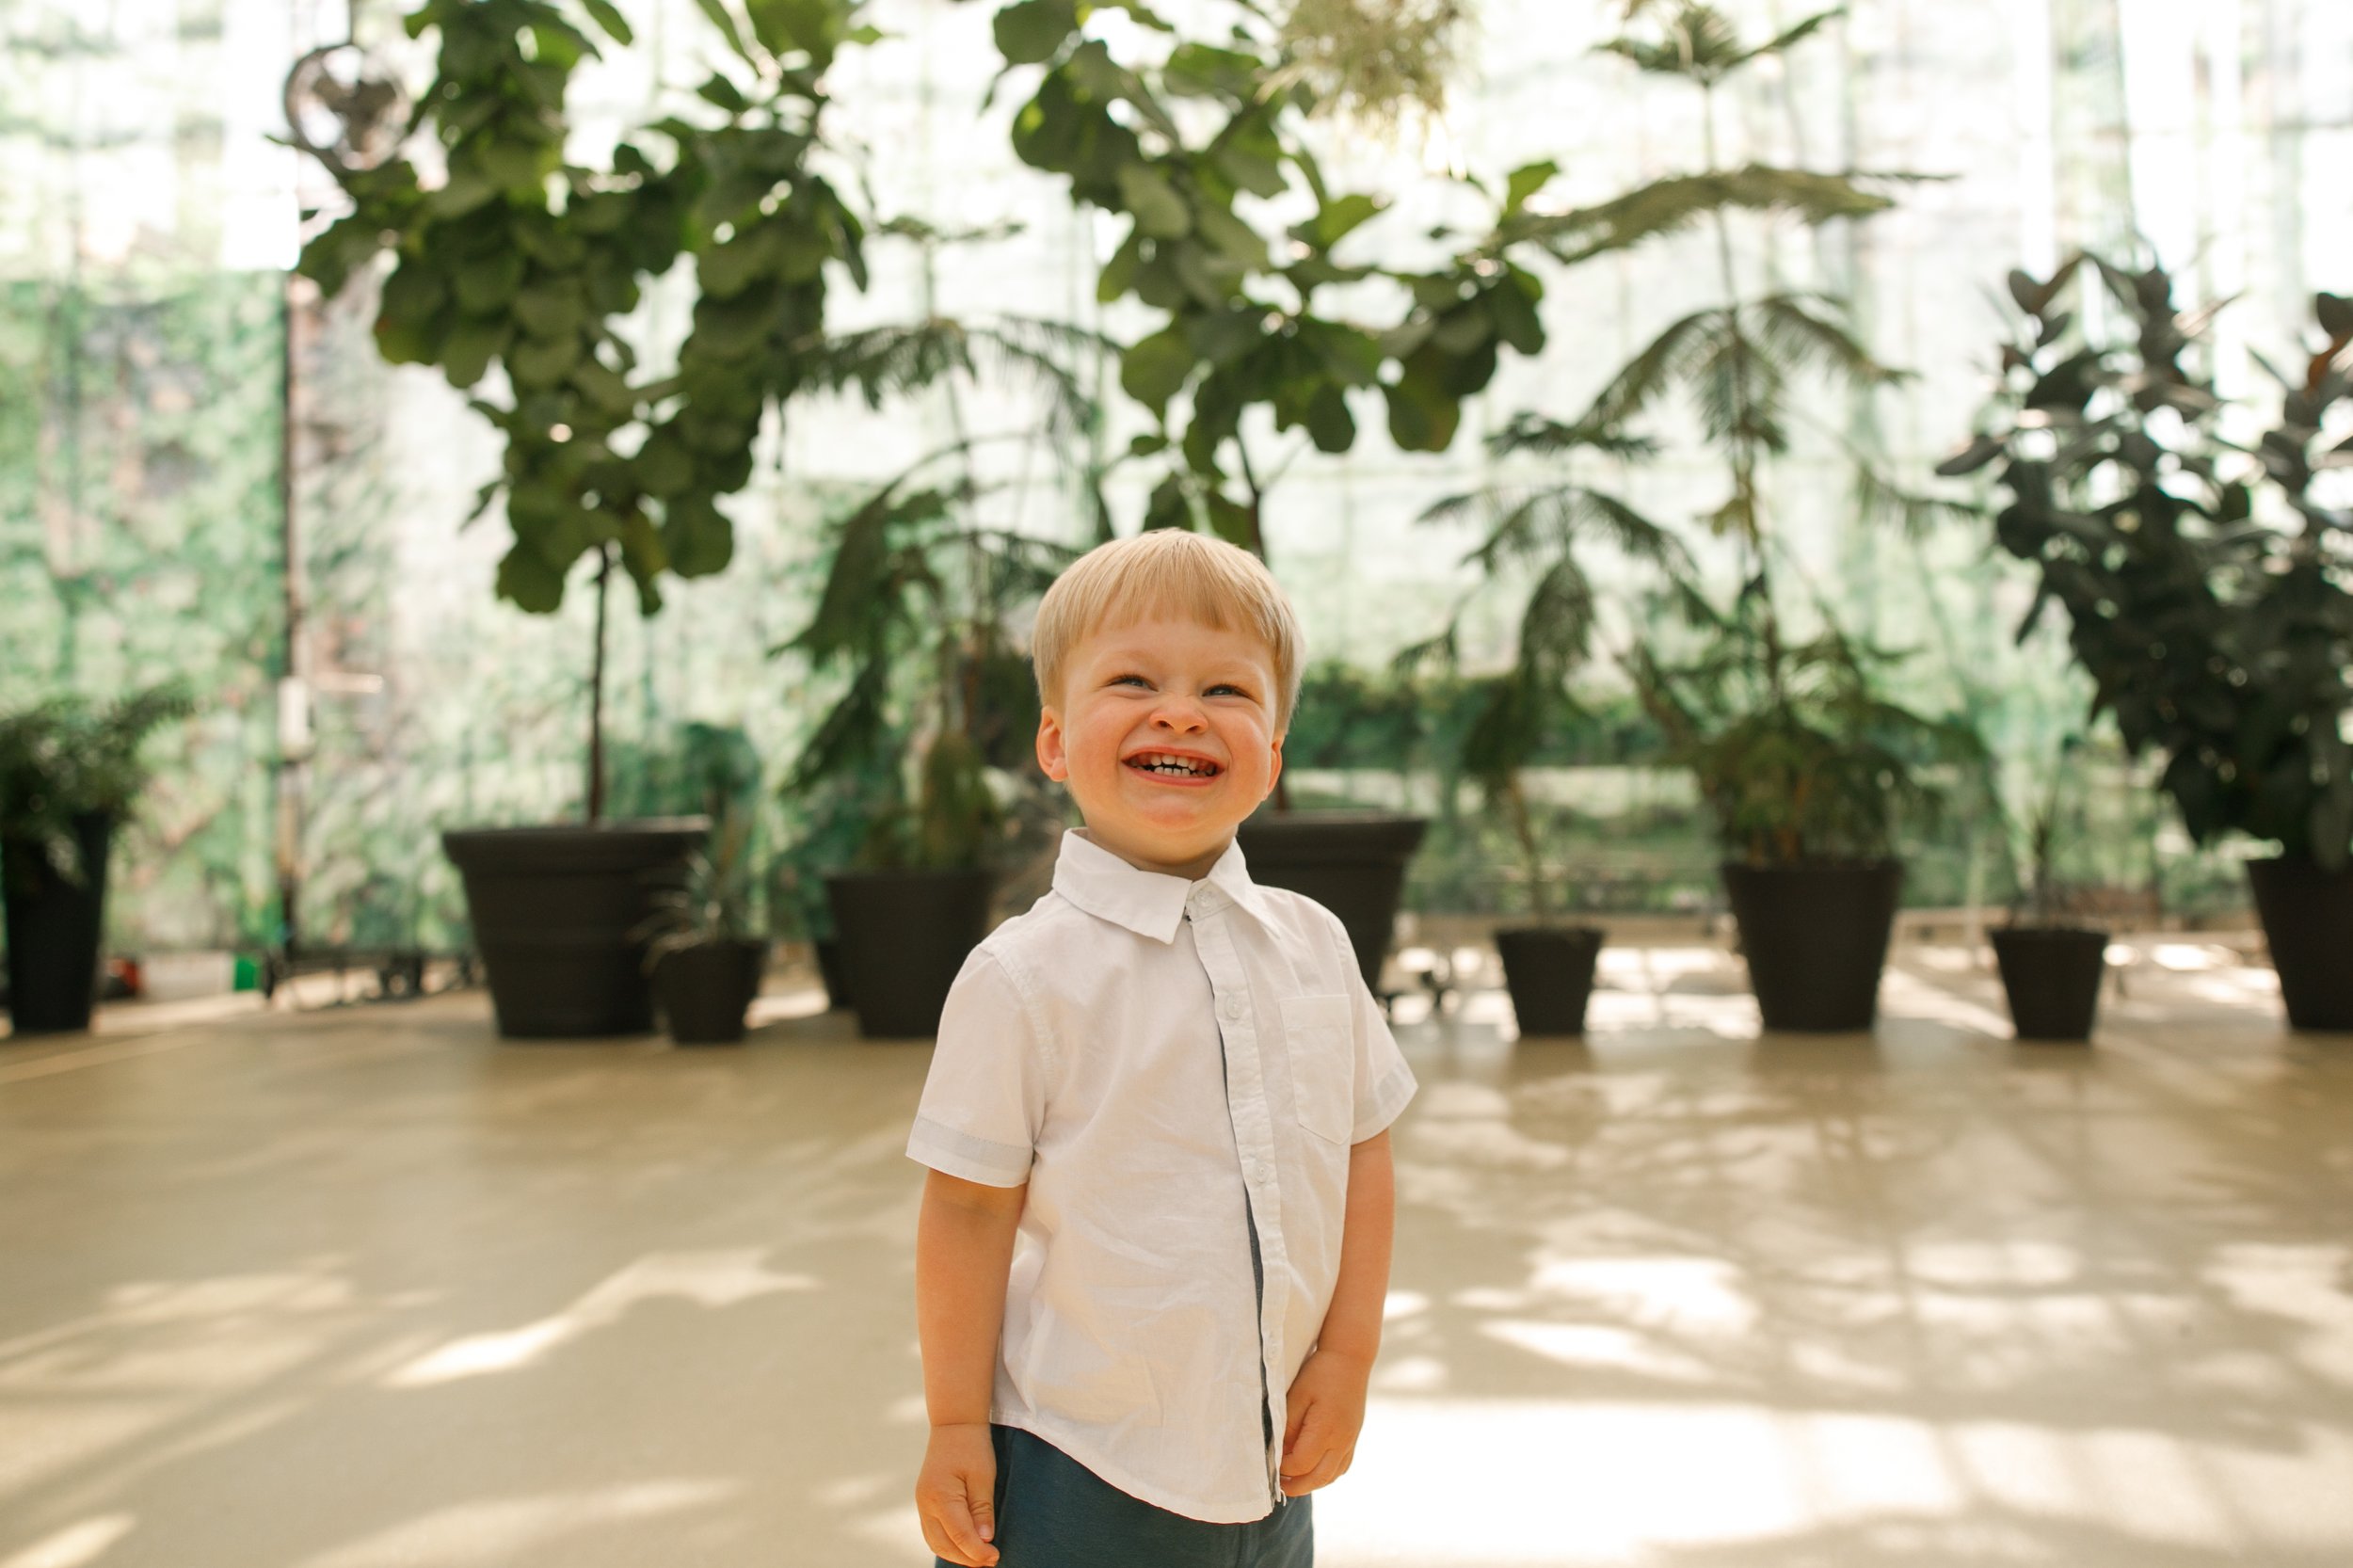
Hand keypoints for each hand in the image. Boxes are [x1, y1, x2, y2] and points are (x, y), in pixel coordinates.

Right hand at [917, 1422, 999, 1565]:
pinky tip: (965, 1547)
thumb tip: (985, 1540)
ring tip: (980, 1559)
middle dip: (968, 1559)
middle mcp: (926, 1503)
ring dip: (957, 1555)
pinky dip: (948, 1546)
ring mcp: (922, 1504)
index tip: (995, 1557)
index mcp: (940, 1496)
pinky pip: (933, 1534)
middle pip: (944, 1545)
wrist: (954, 1425)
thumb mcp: (983, 1476)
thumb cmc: (972, 1447)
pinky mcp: (924, 1503)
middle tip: (992, 1561)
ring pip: (936, 1543)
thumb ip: (982, 1510)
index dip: (977, 1552)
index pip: (959, 1536)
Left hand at [1279, 1348, 1369, 1495]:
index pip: (1300, 1464)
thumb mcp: (1297, 1396)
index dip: (1282, 1468)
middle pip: (1318, 1478)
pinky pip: (1341, 1467)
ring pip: (1331, 1476)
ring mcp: (1351, 1441)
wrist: (1350, 1358)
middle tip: (1277, 1486)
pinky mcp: (1354, 1437)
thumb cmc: (1319, 1373)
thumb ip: (1287, 1426)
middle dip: (1296, 1486)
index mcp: (1326, 1430)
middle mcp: (1342, 1441)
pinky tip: (1312, 1469)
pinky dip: (1326, 1474)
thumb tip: (1278, 1452)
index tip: (1268, 1464)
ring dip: (1311, 1483)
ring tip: (1292, 1481)